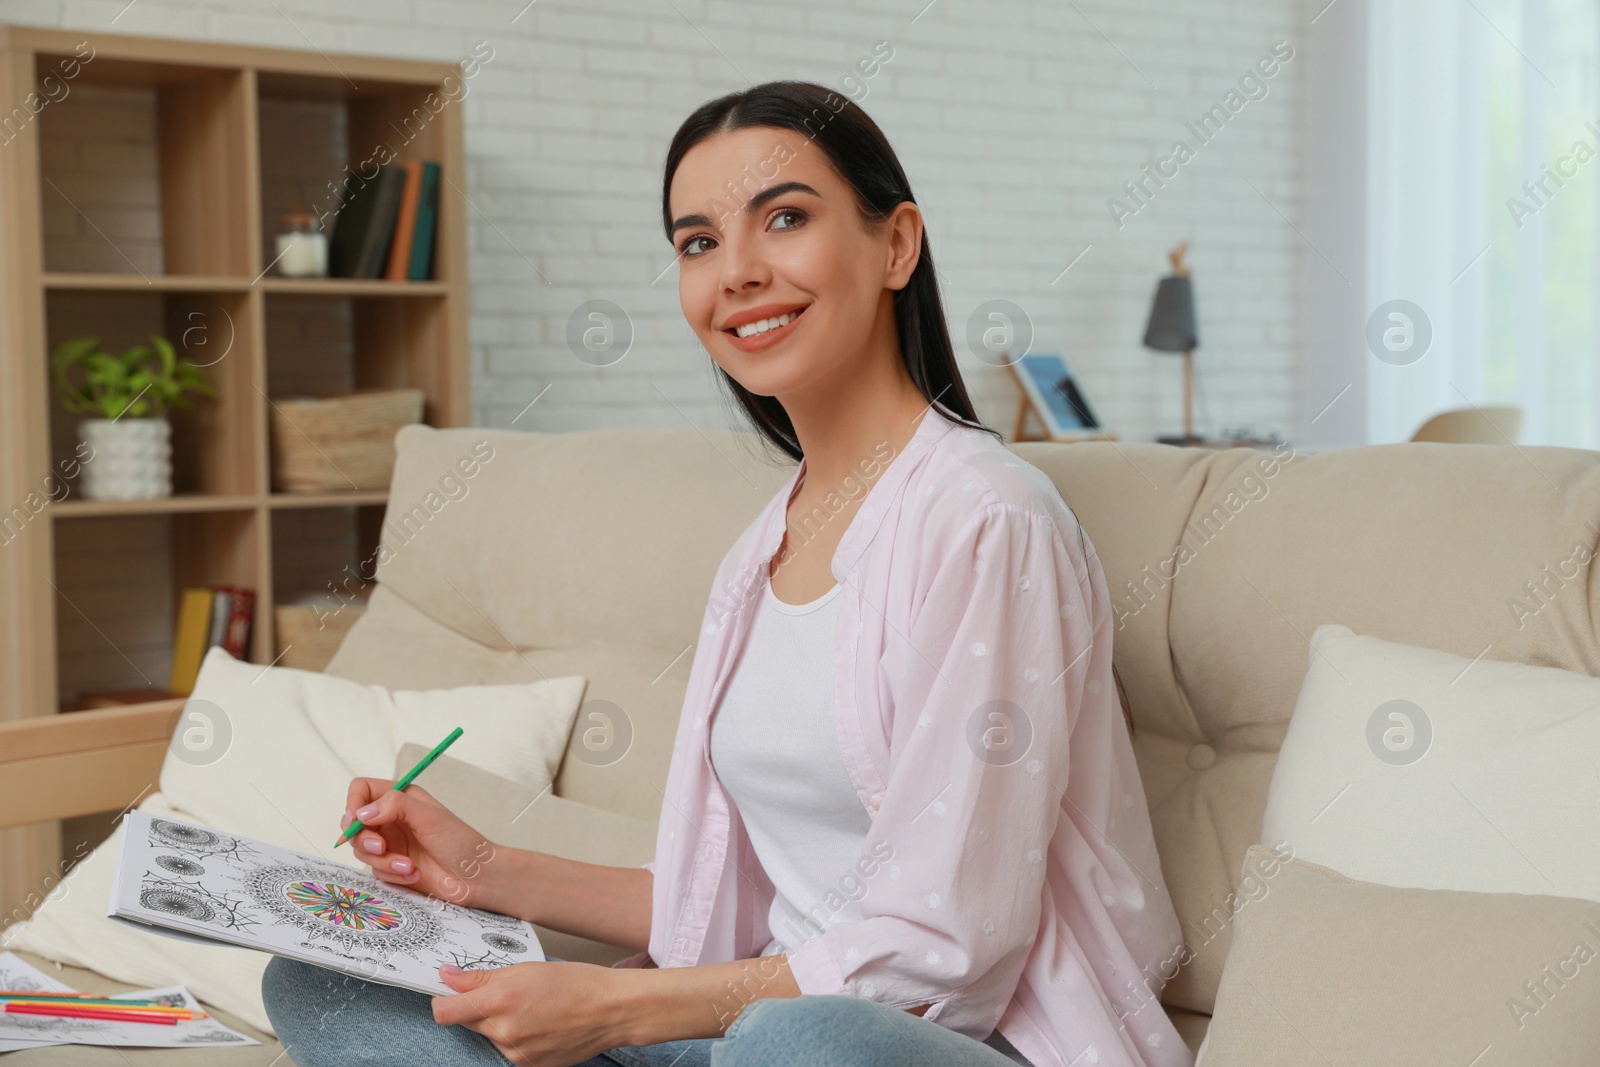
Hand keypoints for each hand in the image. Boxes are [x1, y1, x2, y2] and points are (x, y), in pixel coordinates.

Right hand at [340, 778, 496, 907]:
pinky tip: (414, 874)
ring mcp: (390, 843)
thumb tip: (361, 813)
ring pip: (362, 850)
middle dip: (363, 838)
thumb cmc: (458, 840)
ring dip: (383, 861)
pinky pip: (375, 870)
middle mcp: (391, 818)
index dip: (353, 803)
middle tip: (381, 847)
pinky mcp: (391, 866)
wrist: (474, 877)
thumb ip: (395, 806)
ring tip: (408, 866)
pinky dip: (392, 874)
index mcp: (400, 798)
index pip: (361, 790)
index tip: (355, 820)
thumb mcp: (428, 816)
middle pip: (353, 824)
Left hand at [432, 960, 633, 1065]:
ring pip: (489, 1036)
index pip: (445, 1011)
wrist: (611, 1011)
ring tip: (531, 1008)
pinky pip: (508, 1050)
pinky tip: (539, 1024)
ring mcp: (516, 1052)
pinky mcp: (528, 1066)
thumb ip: (482, 977)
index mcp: (501, 1000)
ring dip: (498, 1023)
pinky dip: (516, 1037)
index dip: (442, 1000)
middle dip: (477, 1007)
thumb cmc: (577, 983)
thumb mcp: (527, 968)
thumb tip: (449, 976)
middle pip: (466, 1022)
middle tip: (505, 993)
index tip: (448, 991)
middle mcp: (504, 1031)